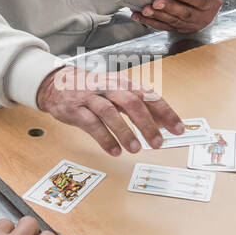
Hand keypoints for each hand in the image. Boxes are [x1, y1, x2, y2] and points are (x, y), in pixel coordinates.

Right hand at [36, 65, 184, 155]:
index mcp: (123, 83)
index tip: (178, 129)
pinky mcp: (76, 110)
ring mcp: (91, 98)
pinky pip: (91, 124)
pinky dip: (104, 139)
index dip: (165, 113)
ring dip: (125, 132)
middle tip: (158, 143)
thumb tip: (163, 123)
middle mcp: (109, 87)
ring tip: (136, 149)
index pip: (149, 96)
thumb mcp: (117, 92)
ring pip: (110, 113)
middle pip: (131, 103)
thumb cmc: (93, 90)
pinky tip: (114, 151)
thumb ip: (138, 106)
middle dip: (147, 124)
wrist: (57, 84)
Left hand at [131, 0, 221, 32]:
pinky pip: (163, 26)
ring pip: (172, 21)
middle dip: (169, 8)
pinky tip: (139, 15)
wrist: (205, 5)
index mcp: (212, 3)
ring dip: (157, 15)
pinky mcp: (178, 30)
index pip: (202, 1)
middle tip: (156, 3)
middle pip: (185, 14)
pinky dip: (150, 21)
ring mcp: (190, 26)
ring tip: (145, 9)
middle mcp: (203, 17)